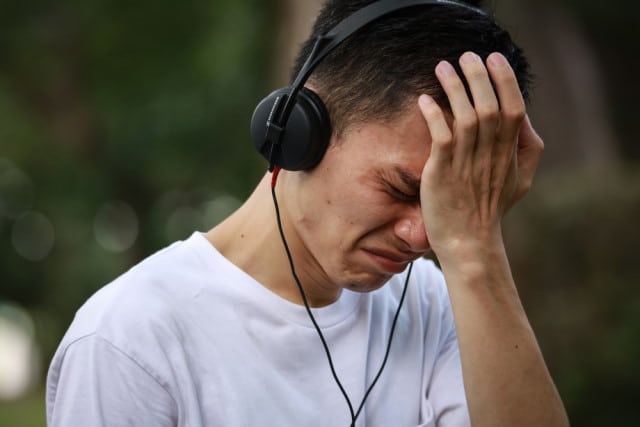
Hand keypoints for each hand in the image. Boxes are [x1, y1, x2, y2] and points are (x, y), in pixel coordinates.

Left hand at [418, 51, 542, 258]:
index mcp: (509, 154)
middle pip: (489, 107)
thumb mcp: (522, 180)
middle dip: (478, 77)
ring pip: (465, 117)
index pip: (513, 109)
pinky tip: (424, 100)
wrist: (469, 242)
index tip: (495, 59)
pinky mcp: (442, 173)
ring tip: (442, 67)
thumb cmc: (491, 209)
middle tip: (467, 56)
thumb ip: (527, 148)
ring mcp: (465, 164)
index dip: (505, 81)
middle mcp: (490, 156)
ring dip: (454, 89)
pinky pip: (440, 138)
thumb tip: (522, 114)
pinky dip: (434, 116)